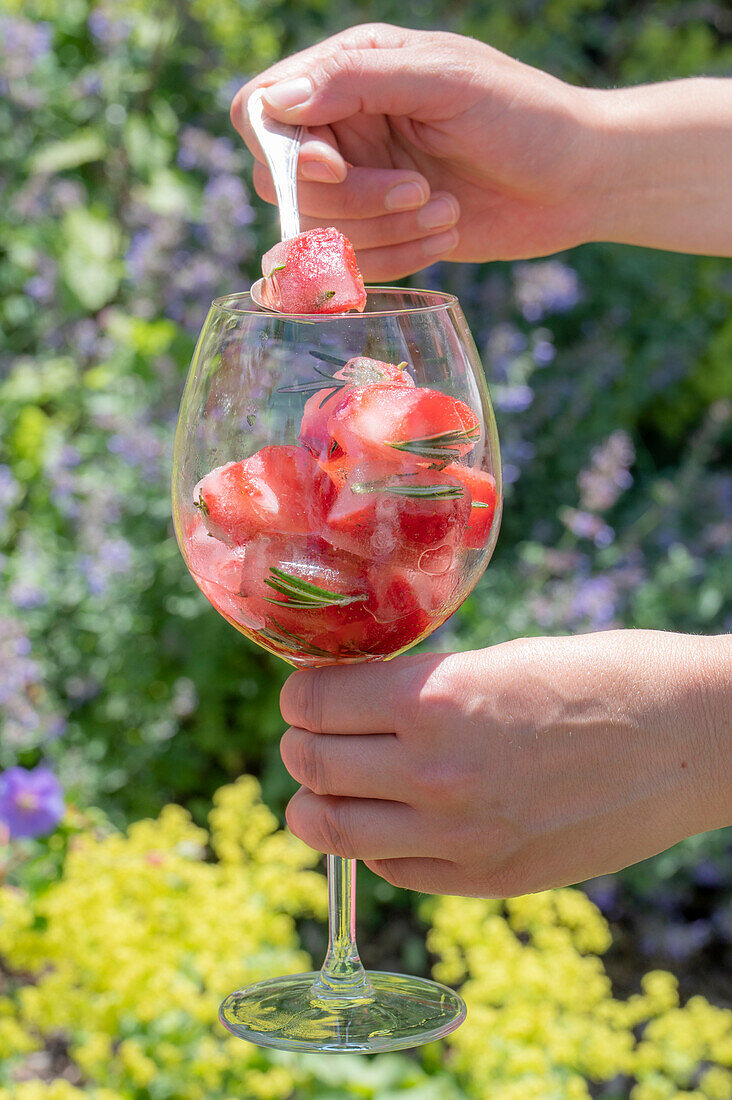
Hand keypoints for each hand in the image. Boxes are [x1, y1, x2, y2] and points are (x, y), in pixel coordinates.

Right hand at [230, 23, 601, 278]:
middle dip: (352, 201)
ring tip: (446, 210)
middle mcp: (345, 126)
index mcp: (351, 70)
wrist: (578, 180)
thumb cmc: (525, 116)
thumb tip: (276, 102)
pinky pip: (355, 263)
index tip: (334, 169)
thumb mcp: (445, 81)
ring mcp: (362, 183)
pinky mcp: (383, 233)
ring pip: (319, 231)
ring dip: (384, 232)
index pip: (260, 110)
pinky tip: (448, 232)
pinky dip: (401, 257)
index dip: (282, 151)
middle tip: (419, 189)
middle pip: (282, 184)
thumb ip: (357, 80)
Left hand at [278, 630, 729, 896]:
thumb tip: (354, 702)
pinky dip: (371, 844)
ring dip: (315, 803)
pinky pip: (391, 869)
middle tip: (310, 732)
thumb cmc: (599, 677)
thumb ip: (419, 690)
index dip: (301, 694)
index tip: (307, 690)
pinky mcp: (490, 878)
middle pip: (312, 767)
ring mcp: (462, 836)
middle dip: (300, 745)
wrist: (689, 738)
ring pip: (335, 831)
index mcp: (436, 701)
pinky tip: (387, 819)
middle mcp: (436, 774)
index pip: (315, 704)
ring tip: (325, 784)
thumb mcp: (495, 661)